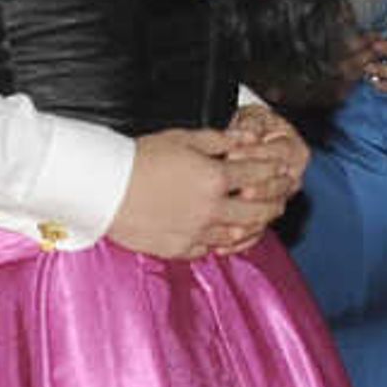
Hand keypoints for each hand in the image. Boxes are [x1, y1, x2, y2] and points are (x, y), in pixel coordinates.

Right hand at [109, 123, 295, 259]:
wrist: (102, 187)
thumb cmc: (137, 159)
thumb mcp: (181, 139)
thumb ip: (219, 140)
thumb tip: (247, 137)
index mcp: (214, 178)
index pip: (258, 175)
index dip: (275, 172)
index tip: (284, 171)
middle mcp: (211, 208)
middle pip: (258, 210)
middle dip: (276, 203)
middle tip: (283, 199)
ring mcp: (197, 232)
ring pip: (238, 234)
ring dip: (254, 226)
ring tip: (260, 219)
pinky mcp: (180, 249)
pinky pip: (211, 249)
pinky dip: (224, 242)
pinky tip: (228, 236)